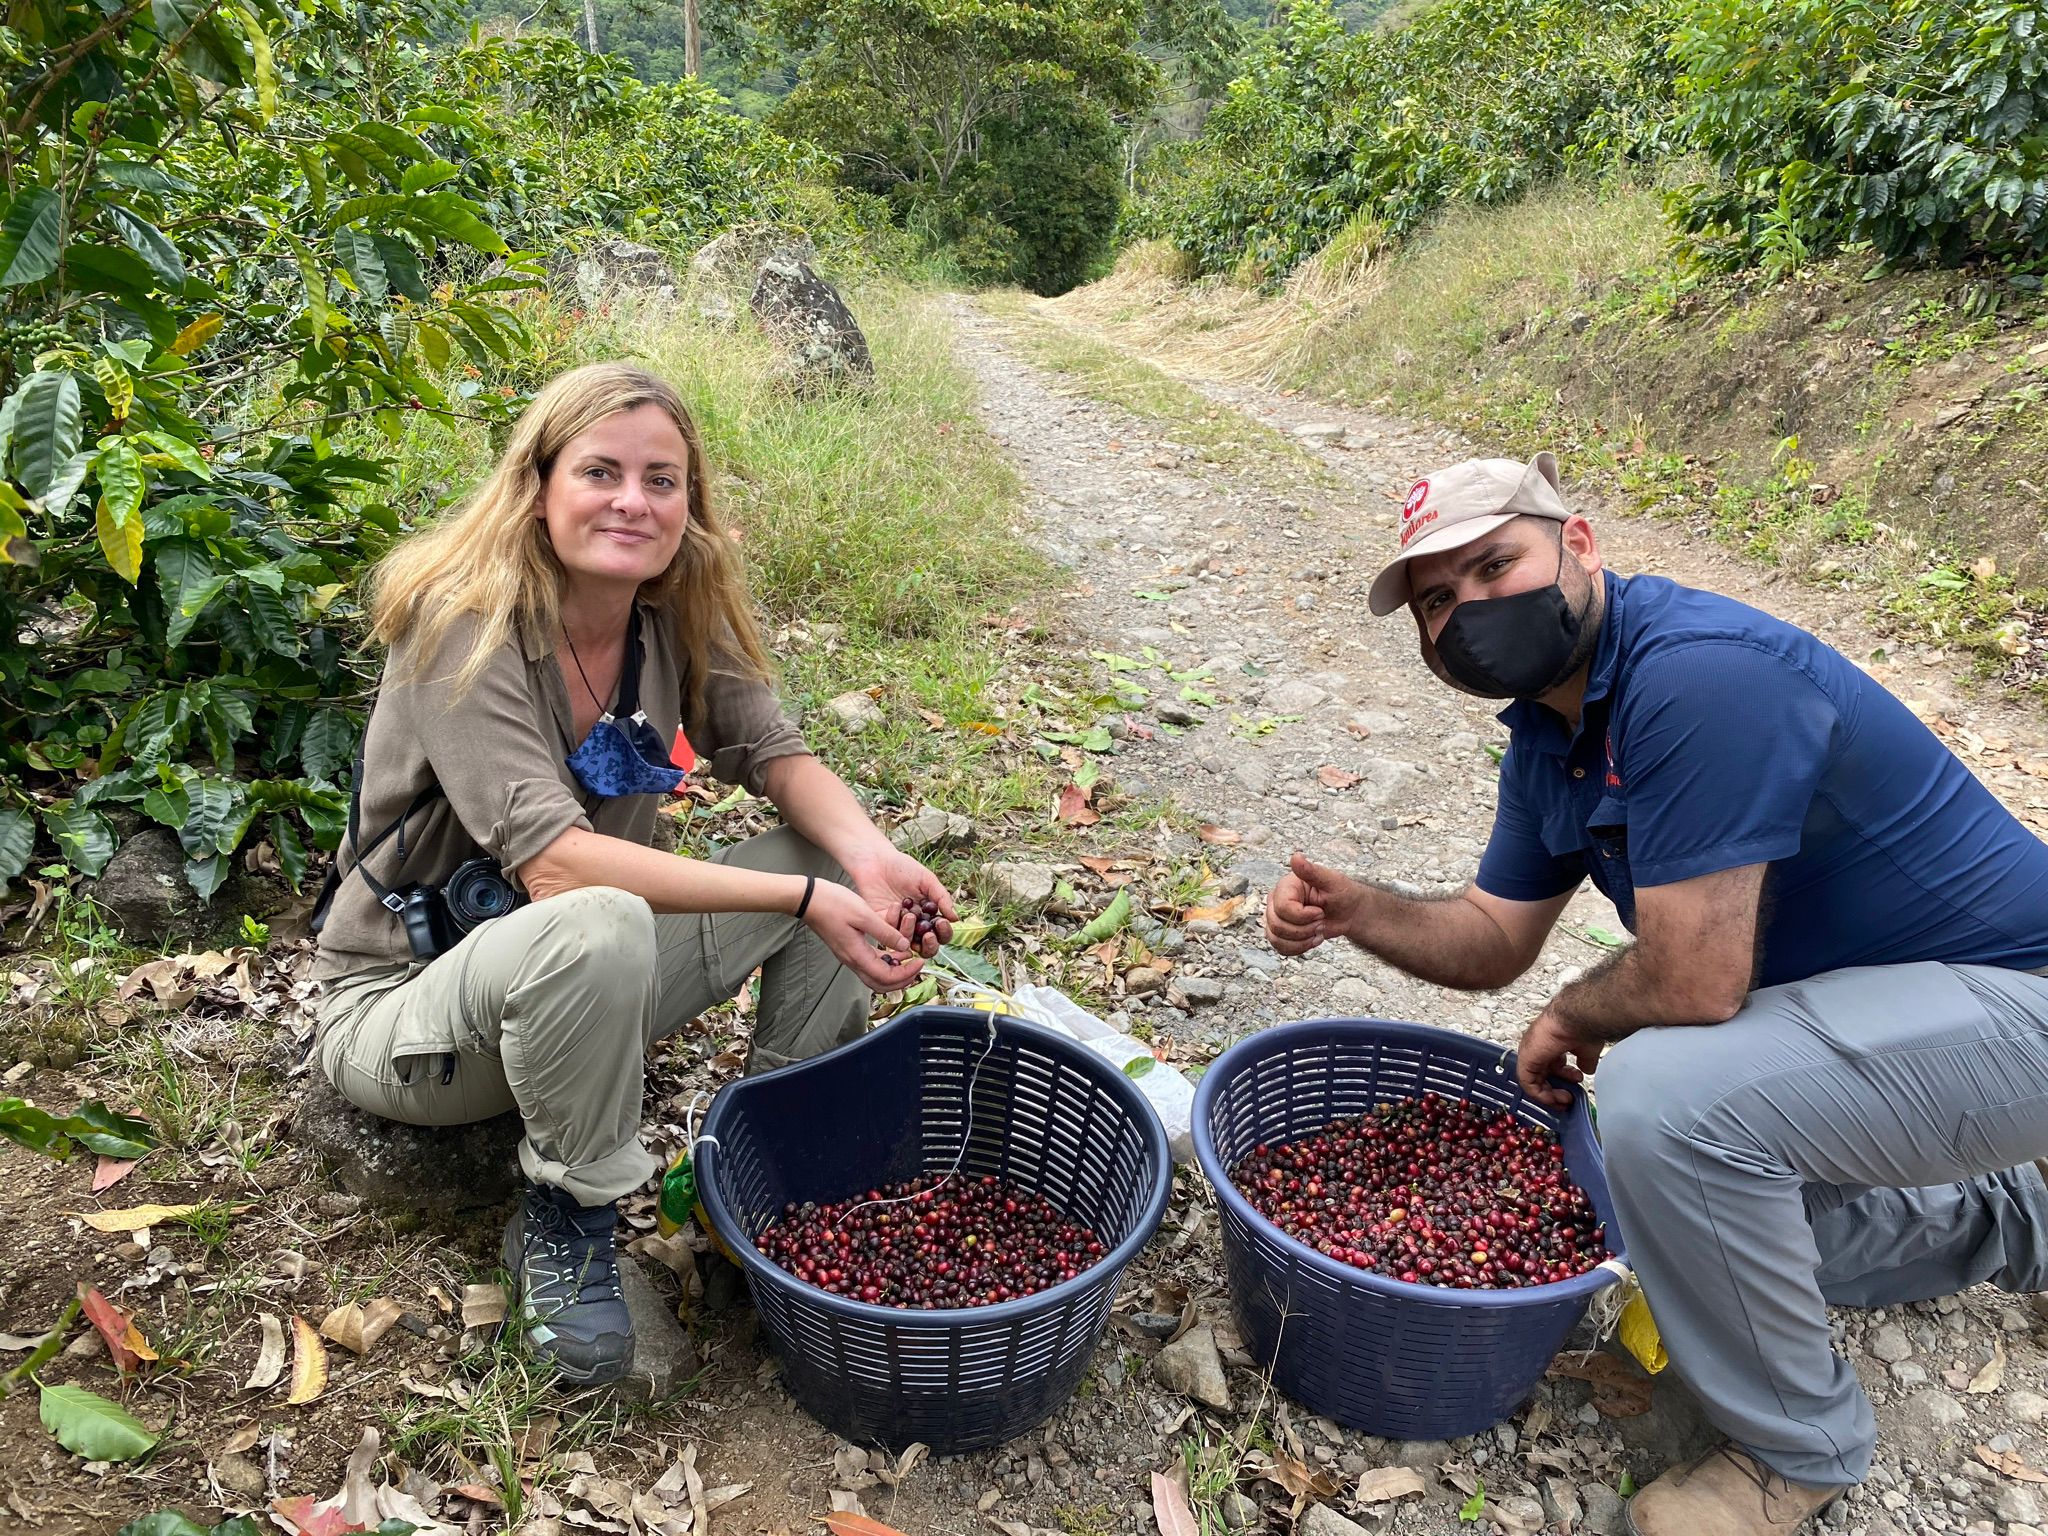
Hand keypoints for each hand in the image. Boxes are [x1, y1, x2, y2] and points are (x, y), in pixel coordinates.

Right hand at [802, 881, 922, 990]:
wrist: (807, 899)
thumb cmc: (833, 904)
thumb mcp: (864, 915)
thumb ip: (885, 932)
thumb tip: (905, 946)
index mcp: (857, 955)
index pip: (886, 978)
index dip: (906, 973)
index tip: (919, 961)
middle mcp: (852, 960)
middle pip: (880, 984)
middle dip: (901, 979)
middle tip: (916, 966)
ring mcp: (849, 956)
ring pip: (875, 975)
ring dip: (893, 971)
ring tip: (908, 957)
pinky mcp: (848, 949)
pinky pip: (869, 964)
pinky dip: (884, 961)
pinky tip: (893, 948)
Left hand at [846, 847, 956, 958]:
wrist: (877, 861)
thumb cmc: (903, 868)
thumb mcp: (927, 880)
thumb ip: (942, 898)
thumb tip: (955, 918)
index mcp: (929, 914)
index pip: (941, 933)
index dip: (944, 933)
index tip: (942, 923)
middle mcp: (916, 924)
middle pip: (927, 947)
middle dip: (930, 945)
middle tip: (928, 935)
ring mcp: (898, 926)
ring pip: (908, 943)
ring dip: (911, 932)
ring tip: (910, 915)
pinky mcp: (881, 924)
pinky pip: (890, 933)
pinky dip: (894, 921)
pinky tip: (896, 905)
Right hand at [1265, 851, 1362, 955]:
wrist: (1348, 911)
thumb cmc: (1342, 893)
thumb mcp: (1332, 881)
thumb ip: (1312, 871)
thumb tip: (1296, 856)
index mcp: (1286, 886)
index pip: (1282, 908)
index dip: (1303, 916)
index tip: (1320, 911)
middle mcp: (1276, 901)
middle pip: (1278, 925)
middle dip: (1305, 929)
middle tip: (1321, 921)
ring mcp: (1276, 917)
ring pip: (1276, 938)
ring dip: (1302, 940)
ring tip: (1317, 931)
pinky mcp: (1279, 933)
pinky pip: (1280, 947)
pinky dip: (1299, 948)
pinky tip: (1312, 939)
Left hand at [1515, 1007, 1605, 1109]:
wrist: (1576, 1020)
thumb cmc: (1582, 1028)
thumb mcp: (1586, 1050)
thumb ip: (1584, 1061)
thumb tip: (1587, 1070)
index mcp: (1550, 1042)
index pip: (1552, 1065)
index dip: (1564, 1077)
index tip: (1576, 1084)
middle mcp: (1537, 1048)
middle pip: (1542, 1074)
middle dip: (1555, 1089)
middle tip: (1568, 1099)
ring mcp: (1530, 1054)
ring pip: (1534, 1081)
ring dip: (1550, 1095)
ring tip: (1566, 1100)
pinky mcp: (1525, 1061)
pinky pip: (1528, 1084)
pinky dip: (1541, 1095)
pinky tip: (1554, 1099)